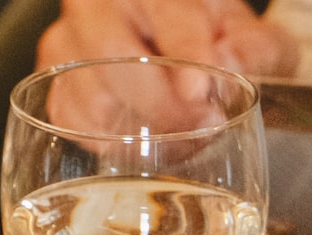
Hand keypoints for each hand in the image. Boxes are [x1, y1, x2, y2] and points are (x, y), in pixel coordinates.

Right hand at [37, 0, 296, 132]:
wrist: (183, 54)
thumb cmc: (214, 43)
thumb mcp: (254, 40)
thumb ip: (255, 50)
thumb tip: (229, 63)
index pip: (166, 11)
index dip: (186, 52)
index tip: (203, 91)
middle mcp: (97, 7)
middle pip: (112, 53)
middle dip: (159, 102)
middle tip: (199, 125)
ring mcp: (67, 46)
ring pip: (88, 95)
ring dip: (138, 130)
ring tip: (183, 137)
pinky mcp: (56, 87)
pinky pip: (71, 122)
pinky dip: (110, 143)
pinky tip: (144, 143)